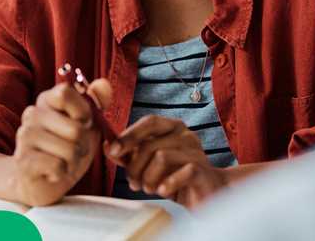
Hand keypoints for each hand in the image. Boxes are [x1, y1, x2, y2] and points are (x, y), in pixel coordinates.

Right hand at [10, 79, 111, 205]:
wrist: (44, 180)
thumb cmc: (69, 147)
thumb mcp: (88, 124)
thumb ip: (97, 102)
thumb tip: (104, 83)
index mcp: (47, 100)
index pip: (65, 92)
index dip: (83, 111)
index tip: (84, 122)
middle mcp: (32, 114)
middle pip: (76, 129)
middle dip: (84, 144)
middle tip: (75, 149)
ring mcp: (24, 136)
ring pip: (69, 150)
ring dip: (74, 161)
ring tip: (64, 161)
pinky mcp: (22, 160)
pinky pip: (57, 166)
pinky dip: (63, 172)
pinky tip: (53, 172)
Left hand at [108, 115, 227, 207]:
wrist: (207, 192)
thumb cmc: (175, 176)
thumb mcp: (147, 165)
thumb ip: (129, 156)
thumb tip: (108, 147)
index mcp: (173, 128)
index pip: (149, 122)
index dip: (129, 135)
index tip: (113, 151)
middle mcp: (186, 135)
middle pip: (150, 144)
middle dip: (135, 168)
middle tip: (134, 183)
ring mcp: (197, 152)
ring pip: (162, 157)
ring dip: (149, 178)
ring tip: (150, 188)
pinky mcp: (203, 170)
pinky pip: (181, 172)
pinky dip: (167, 184)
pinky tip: (164, 191)